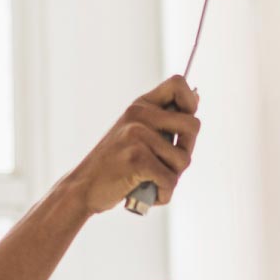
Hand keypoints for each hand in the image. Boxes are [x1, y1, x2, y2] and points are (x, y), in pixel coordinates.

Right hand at [62, 75, 200, 214]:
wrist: (83, 187)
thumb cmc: (114, 164)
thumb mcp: (134, 132)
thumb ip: (162, 119)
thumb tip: (196, 100)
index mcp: (140, 106)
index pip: (178, 84)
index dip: (191, 103)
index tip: (183, 127)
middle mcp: (139, 115)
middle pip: (193, 125)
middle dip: (186, 151)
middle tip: (168, 165)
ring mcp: (137, 135)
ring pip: (183, 160)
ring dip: (172, 178)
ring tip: (151, 182)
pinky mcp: (137, 159)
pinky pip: (170, 180)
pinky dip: (163, 195)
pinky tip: (148, 195)